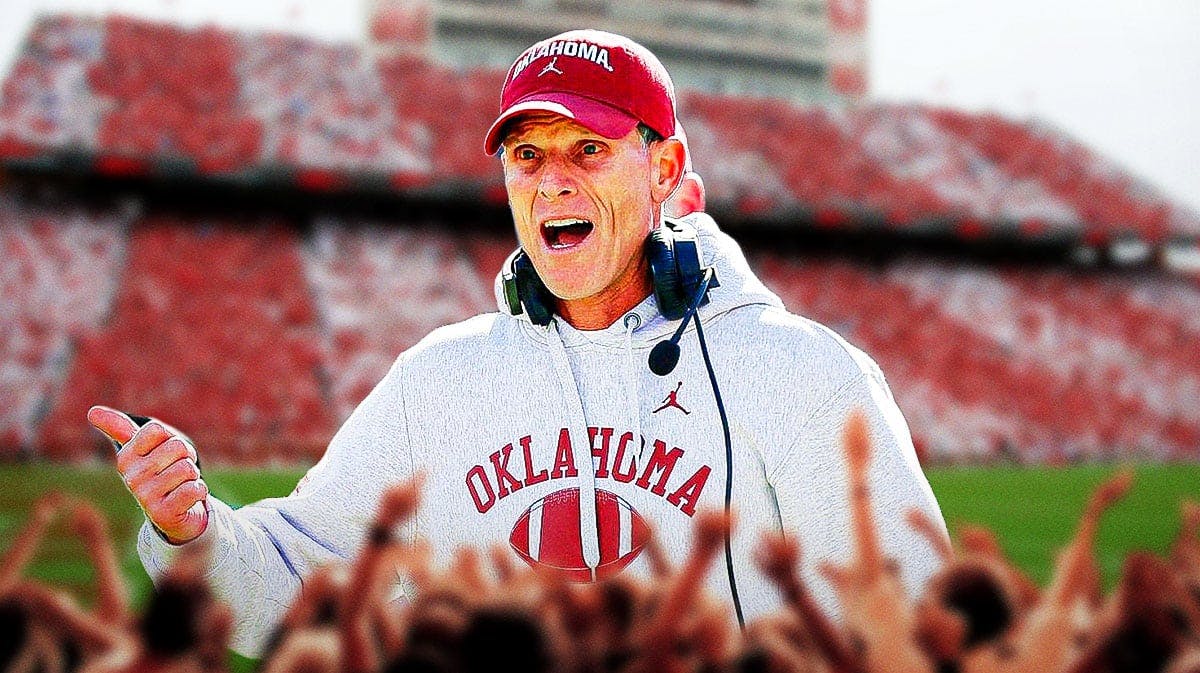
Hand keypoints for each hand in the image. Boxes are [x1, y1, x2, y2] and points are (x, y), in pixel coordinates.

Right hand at [88, 405, 207, 543]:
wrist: (173, 513)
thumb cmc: (160, 472)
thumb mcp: (140, 448)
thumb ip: (119, 428)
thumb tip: (91, 411)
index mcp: (125, 457)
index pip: (156, 429)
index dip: (170, 437)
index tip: (166, 452)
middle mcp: (131, 478)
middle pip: (177, 447)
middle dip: (186, 457)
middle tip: (177, 471)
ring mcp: (146, 497)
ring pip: (188, 468)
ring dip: (193, 476)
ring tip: (181, 485)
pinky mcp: (163, 514)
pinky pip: (194, 489)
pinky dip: (199, 490)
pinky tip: (188, 498)